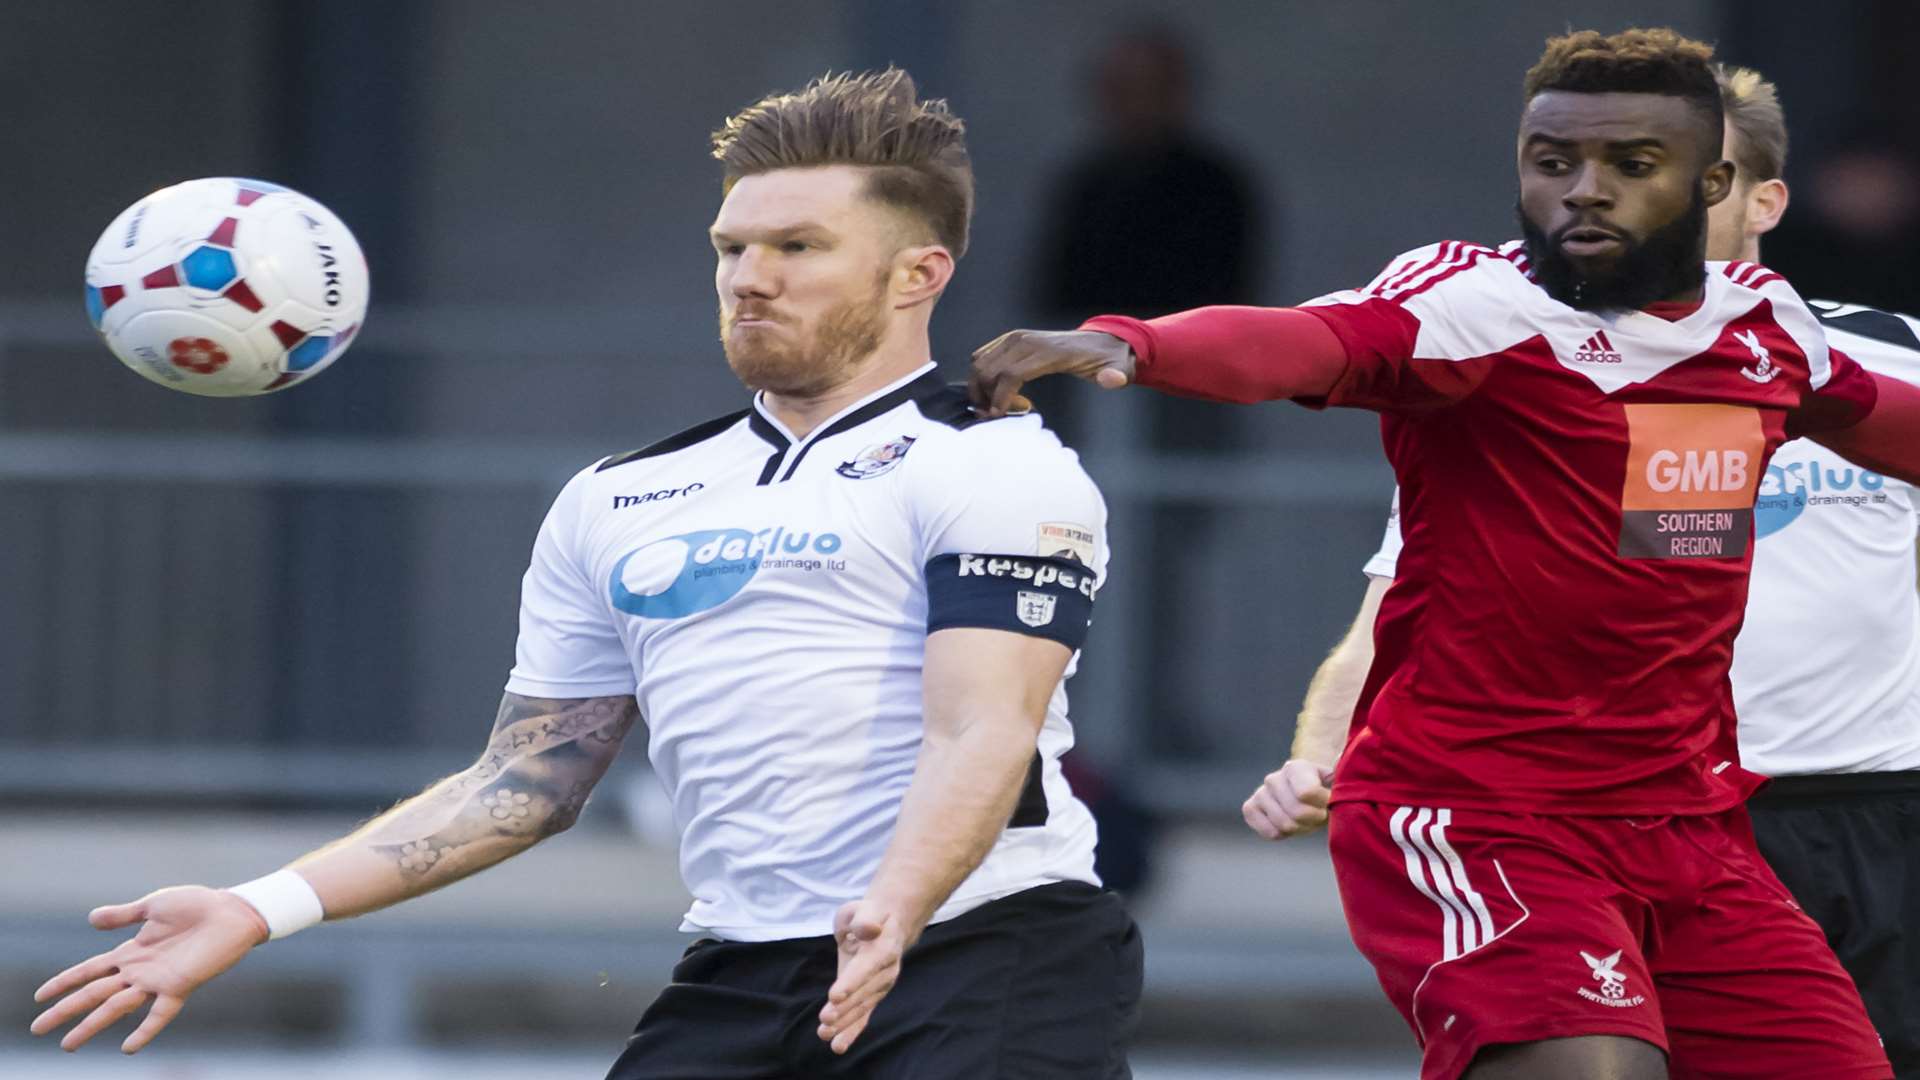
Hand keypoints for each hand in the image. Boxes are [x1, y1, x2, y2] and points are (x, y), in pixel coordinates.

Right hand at [31, 886, 267, 1052]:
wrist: (232, 911)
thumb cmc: (197, 905)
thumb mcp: (152, 906)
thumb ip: (122, 915)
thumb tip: (90, 919)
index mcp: (131, 953)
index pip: (89, 971)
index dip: (64, 982)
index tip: (38, 997)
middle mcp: (139, 971)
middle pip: (94, 993)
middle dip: (65, 1011)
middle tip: (38, 1029)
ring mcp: (157, 981)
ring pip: (116, 1007)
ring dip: (91, 1025)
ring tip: (67, 1045)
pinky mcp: (180, 986)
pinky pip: (160, 1013)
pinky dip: (145, 1030)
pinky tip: (129, 1048)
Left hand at [817, 897, 912, 1054]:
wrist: (888, 925)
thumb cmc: (869, 915)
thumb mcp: (864, 908)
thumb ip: (864, 918)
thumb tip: (868, 929)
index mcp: (883, 947)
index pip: (865, 968)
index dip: (851, 983)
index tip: (834, 996)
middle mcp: (886, 971)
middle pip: (863, 992)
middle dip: (844, 1008)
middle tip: (825, 1019)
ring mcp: (881, 987)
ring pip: (862, 1008)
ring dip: (844, 1023)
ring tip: (825, 1034)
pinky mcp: (872, 997)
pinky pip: (864, 1016)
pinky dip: (852, 1032)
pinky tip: (837, 1046)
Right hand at [969, 329, 1134, 416]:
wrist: (1101, 341)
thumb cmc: (1105, 360)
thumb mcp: (1117, 369)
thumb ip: (1114, 375)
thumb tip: (1113, 379)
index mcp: (1046, 350)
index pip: (1010, 374)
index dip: (999, 398)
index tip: (999, 416)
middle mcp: (1024, 340)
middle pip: (988, 370)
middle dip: (985, 396)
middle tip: (998, 415)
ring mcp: (1014, 338)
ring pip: (980, 363)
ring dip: (981, 388)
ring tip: (1001, 406)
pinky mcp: (1009, 340)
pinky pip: (982, 358)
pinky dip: (983, 378)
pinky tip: (1001, 393)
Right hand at [1243, 759, 1334, 839]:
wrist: (1304, 794)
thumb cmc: (1324, 790)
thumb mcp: (1336, 780)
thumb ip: (1341, 773)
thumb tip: (1341, 759)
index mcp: (1295, 768)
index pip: (1307, 792)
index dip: (1323, 804)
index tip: (1330, 802)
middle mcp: (1274, 778)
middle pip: (1297, 812)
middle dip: (1314, 820)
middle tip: (1320, 815)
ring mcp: (1260, 793)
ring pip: (1284, 824)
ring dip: (1302, 828)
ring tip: (1307, 820)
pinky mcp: (1250, 808)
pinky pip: (1269, 832)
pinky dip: (1284, 834)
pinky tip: (1291, 824)